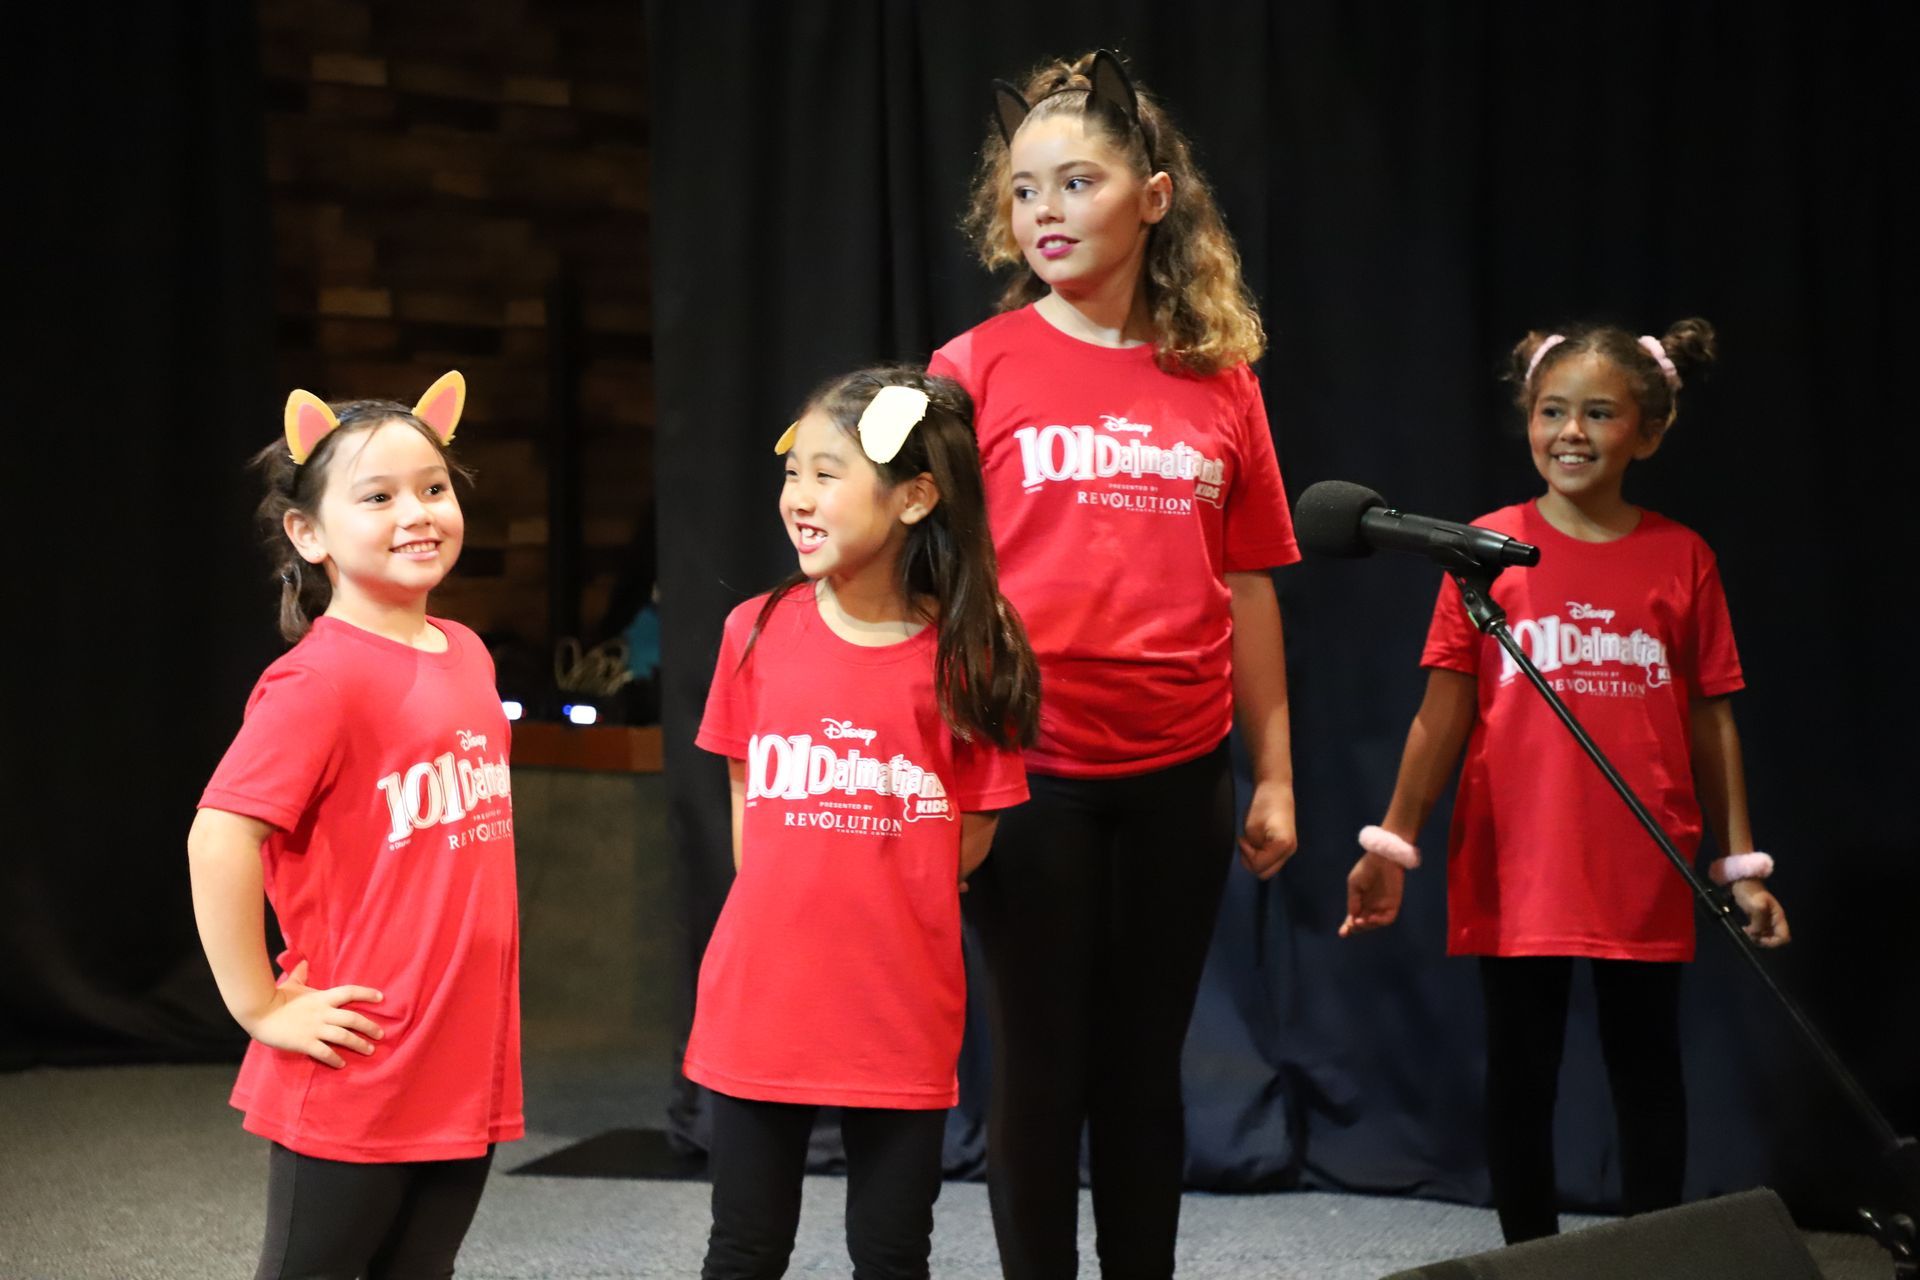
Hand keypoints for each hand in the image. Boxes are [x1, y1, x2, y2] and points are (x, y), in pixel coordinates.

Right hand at [241, 960, 384, 1068]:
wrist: (259, 1012)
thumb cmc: (275, 997)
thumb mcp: (291, 984)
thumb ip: (301, 975)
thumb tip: (303, 962)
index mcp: (322, 998)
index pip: (349, 992)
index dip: (366, 994)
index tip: (381, 997)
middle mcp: (323, 1013)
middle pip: (353, 1019)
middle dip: (369, 1027)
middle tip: (381, 1034)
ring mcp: (315, 1028)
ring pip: (344, 1037)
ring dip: (359, 1044)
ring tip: (369, 1050)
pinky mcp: (305, 1043)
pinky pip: (325, 1053)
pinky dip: (335, 1059)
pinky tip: (342, 1064)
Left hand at [1239, 782, 1297, 879]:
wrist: (1275, 790)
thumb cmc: (1262, 806)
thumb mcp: (1251, 830)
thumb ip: (1251, 851)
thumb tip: (1254, 862)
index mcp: (1282, 846)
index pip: (1259, 866)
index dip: (1247, 855)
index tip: (1244, 839)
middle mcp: (1290, 851)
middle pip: (1265, 873)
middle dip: (1252, 861)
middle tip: (1247, 843)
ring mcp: (1290, 849)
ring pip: (1268, 868)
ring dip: (1256, 858)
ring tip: (1253, 840)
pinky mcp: (1287, 846)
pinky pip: (1271, 860)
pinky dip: (1262, 855)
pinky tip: (1259, 841)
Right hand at [1340, 853, 1405, 936]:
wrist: (1382, 858)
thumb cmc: (1366, 868)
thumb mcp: (1354, 884)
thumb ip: (1353, 901)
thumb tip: (1353, 916)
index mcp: (1361, 901)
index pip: (1354, 918)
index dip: (1348, 927)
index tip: (1342, 933)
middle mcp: (1371, 905)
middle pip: (1364, 924)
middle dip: (1357, 928)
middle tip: (1352, 924)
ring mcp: (1383, 906)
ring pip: (1375, 923)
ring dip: (1368, 926)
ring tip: (1360, 921)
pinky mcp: (1394, 903)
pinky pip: (1388, 918)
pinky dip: (1380, 921)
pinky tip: (1372, 918)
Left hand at [1730, 880, 1789, 946]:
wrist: (1740, 882)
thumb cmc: (1750, 891)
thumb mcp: (1756, 906)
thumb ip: (1759, 922)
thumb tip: (1757, 933)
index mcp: (1778, 917)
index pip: (1784, 937)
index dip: (1773, 942)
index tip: (1760, 938)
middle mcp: (1774, 920)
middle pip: (1775, 939)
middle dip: (1763, 940)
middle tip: (1751, 935)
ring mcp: (1766, 920)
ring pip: (1767, 936)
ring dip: (1757, 937)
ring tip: (1746, 931)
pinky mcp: (1758, 919)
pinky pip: (1759, 931)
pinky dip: (1753, 933)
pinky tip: (1745, 929)